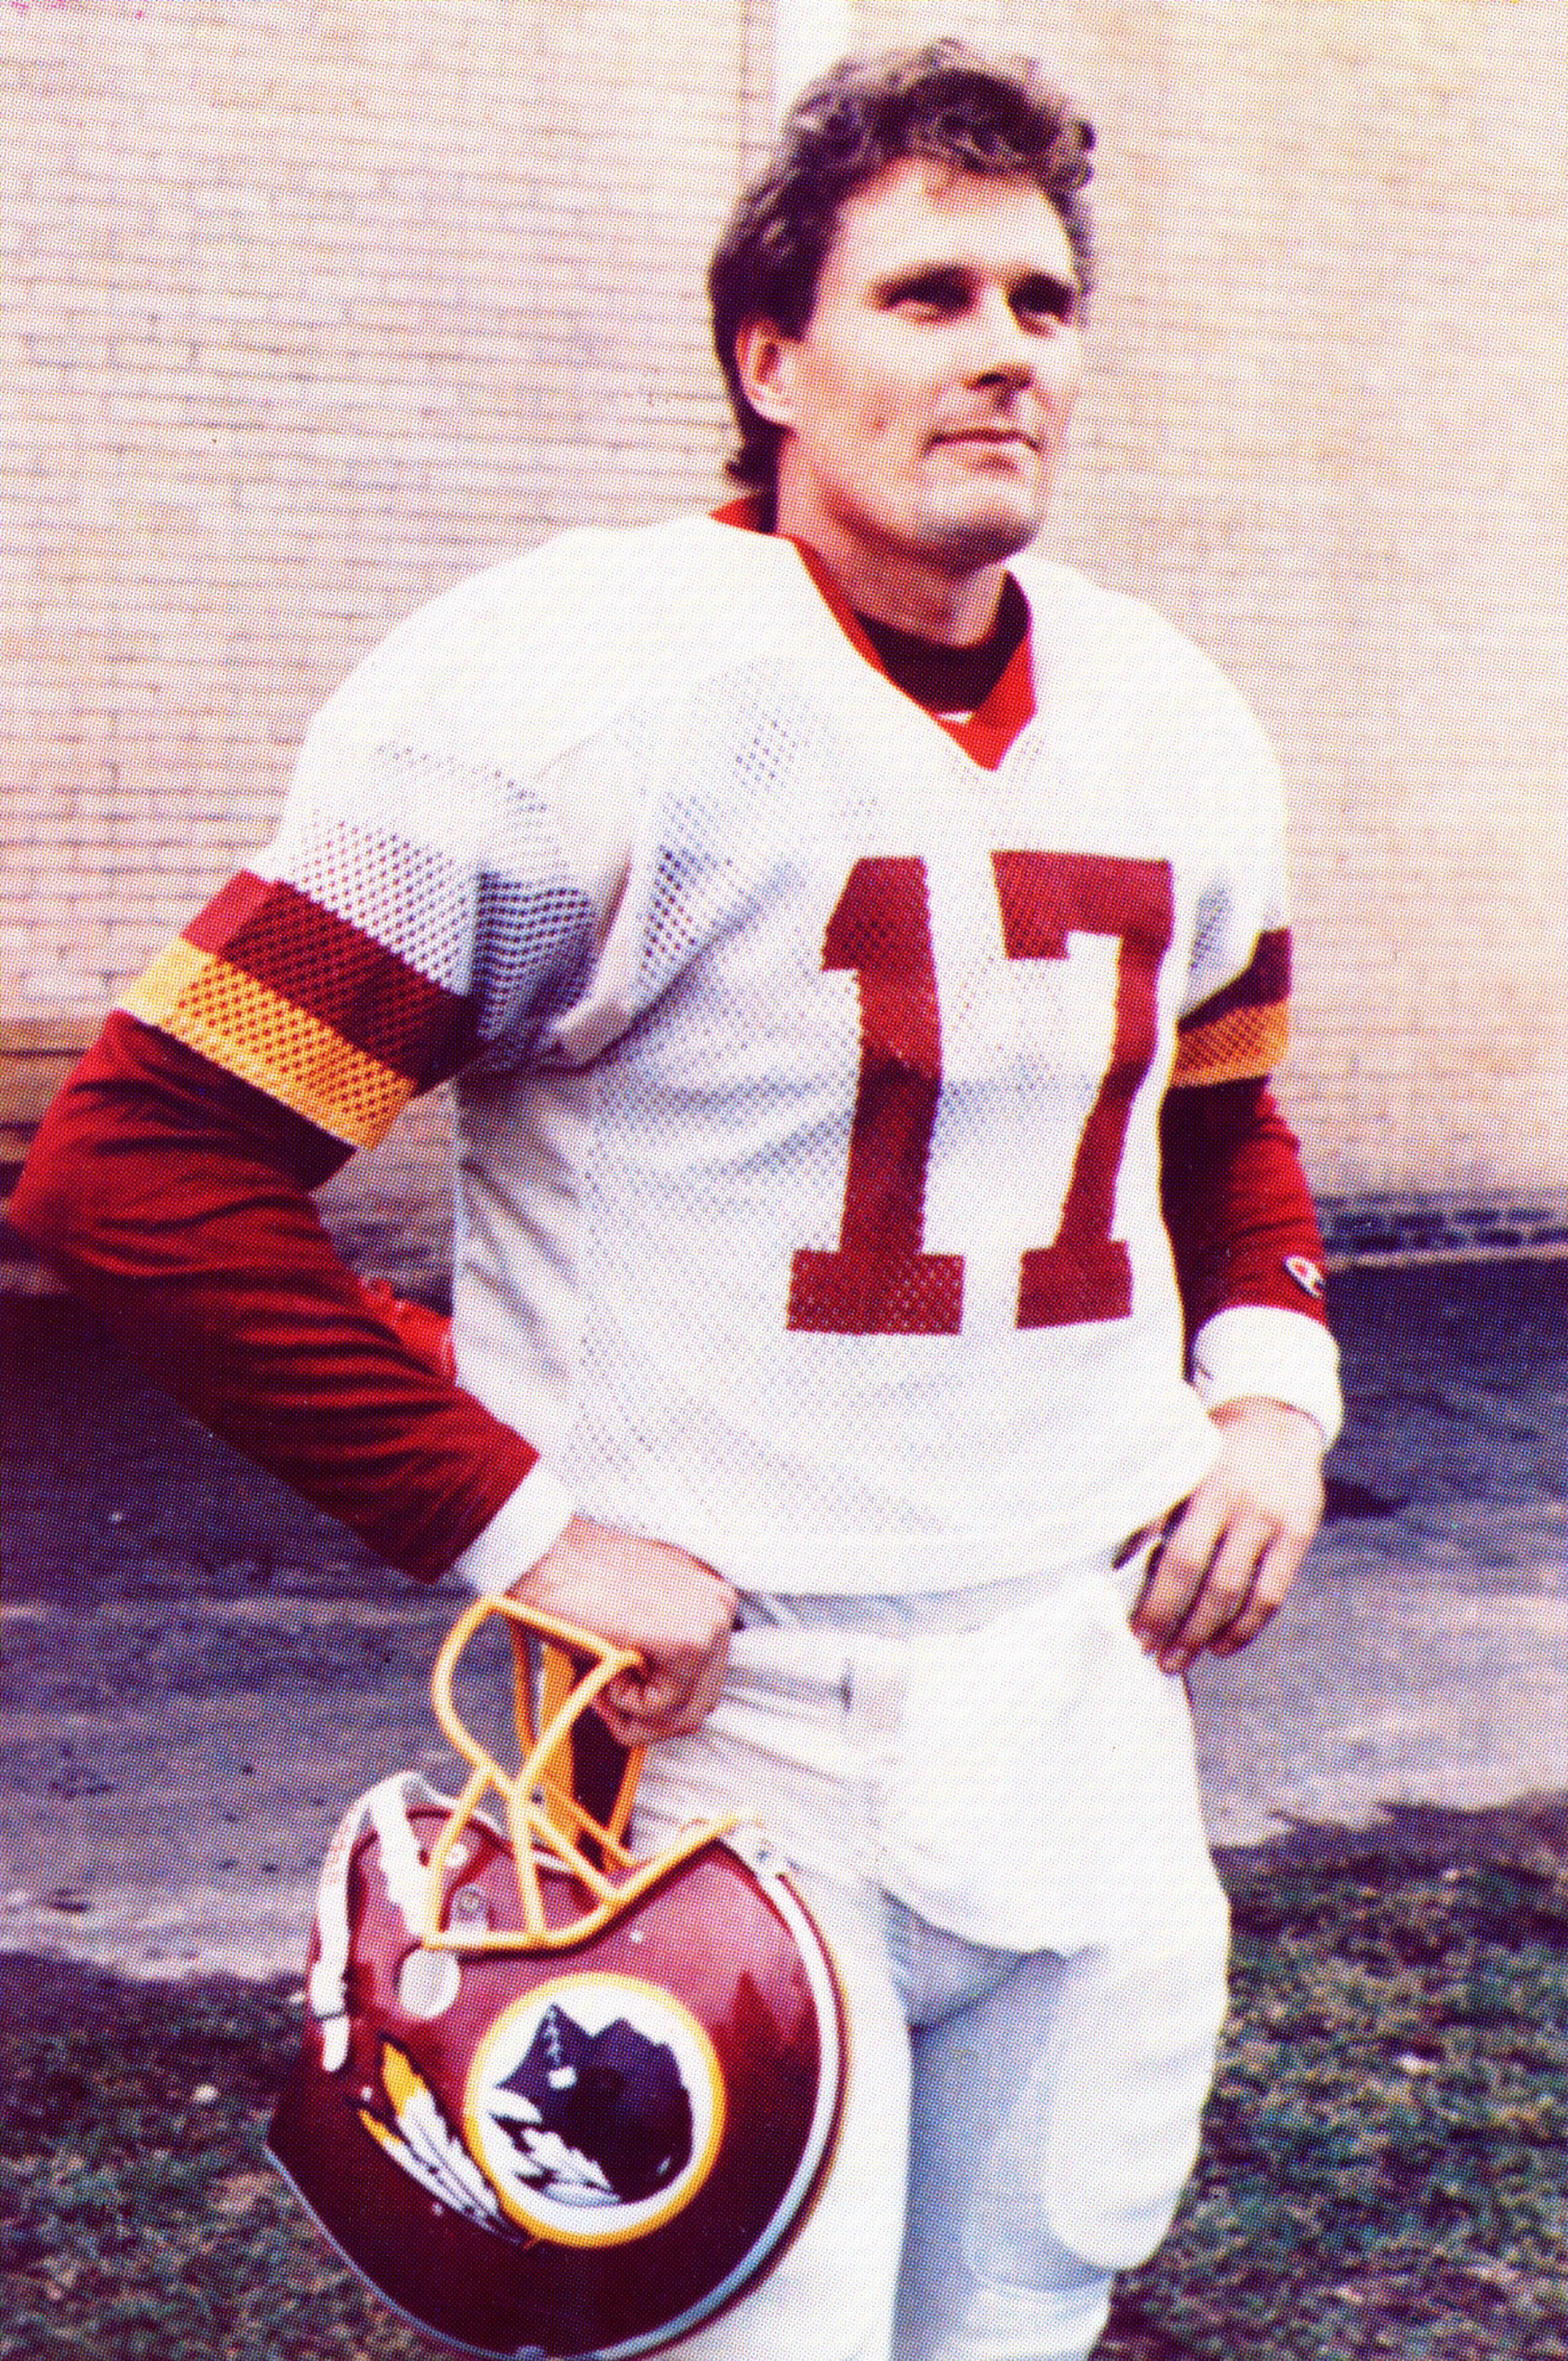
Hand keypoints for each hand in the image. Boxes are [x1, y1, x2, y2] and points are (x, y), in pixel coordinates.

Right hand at [506, 1515, 737, 1745]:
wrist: (543, 1556)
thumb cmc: (577, 1585)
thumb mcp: (637, 1619)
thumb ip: (663, 1655)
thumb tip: (667, 1712)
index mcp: (710, 1598)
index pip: (703, 1681)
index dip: (656, 1701)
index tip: (616, 1689)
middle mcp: (721, 1608)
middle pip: (700, 1702)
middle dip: (649, 1718)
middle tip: (604, 1700)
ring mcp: (710, 1624)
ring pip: (684, 1714)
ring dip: (635, 1716)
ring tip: (601, 1688)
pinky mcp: (688, 1642)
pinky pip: (662, 1707)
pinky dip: (626, 1704)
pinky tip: (606, 1671)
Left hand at [1130, 1397, 1324, 1675]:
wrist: (1276, 1418)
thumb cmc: (1211, 1449)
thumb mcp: (1180, 1466)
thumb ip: (1157, 1512)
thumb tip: (1121, 1567)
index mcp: (1201, 1485)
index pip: (1174, 1556)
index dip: (1155, 1600)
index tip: (1133, 1631)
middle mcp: (1238, 1503)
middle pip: (1204, 1580)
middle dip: (1175, 1625)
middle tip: (1153, 1657)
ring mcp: (1272, 1520)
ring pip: (1238, 1593)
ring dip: (1206, 1634)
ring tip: (1180, 1660)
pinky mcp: (1298, 1534)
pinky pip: (1272, 1594)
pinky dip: (1246, 1626)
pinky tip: (1222, 1646)